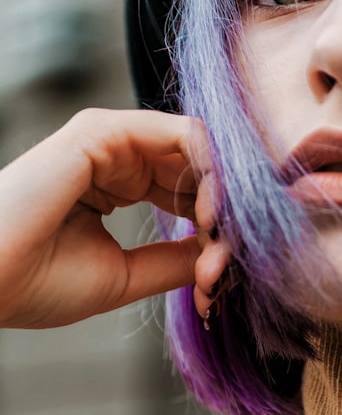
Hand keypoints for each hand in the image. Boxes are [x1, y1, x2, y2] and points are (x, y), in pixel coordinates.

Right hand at [0, 107, 225, 328]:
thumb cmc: (40, 284)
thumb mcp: (127, 274)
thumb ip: (176, 258)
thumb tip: (223, 254)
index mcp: (117, 183)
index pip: (189, 188)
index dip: (219, 226)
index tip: (220, 274)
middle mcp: (116, 156)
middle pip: (201, 166)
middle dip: (229, 211)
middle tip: (229, 258)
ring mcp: (110, 139)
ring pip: (199, 148)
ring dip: (225, 193)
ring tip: (219, 238)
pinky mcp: (103, 131)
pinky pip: (183, 133)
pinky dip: (210, 171)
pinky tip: (211, 212)